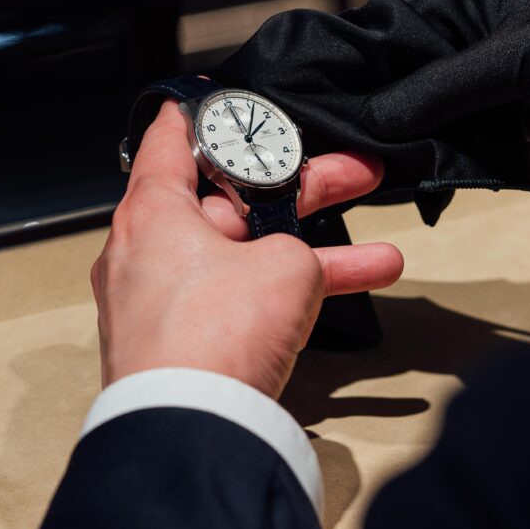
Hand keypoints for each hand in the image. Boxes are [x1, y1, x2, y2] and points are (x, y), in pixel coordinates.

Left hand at [91, 101, 403, 397]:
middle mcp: (148, 252)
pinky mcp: (187, 343)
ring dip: (315, 253)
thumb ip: (295, 250)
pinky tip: (359, 291)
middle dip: (301, 192)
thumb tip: (289, 267)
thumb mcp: (283, 267)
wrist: (194, 430)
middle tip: (351, 173)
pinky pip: (246, 301)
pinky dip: (293, 296)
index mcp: (152, 212)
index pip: (171, 140)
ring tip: (380, 252)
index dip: (206, 113)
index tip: (224, 98)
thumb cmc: (217, 334)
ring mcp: (166, 301)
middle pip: (230, 202)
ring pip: (248, 256)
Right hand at [217, 0, 529, 189]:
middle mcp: (494, 29)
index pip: (405, 23)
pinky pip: (469, 139)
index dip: (362, 60)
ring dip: (409, 141)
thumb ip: (443, 87)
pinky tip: (412, 181)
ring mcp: (511, 80)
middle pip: (416, 72)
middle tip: (331, 144)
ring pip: (439, 111)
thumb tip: (370, 121)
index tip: (316, 98)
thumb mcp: (525, 63)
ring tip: (361, 169)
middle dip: (381, 109)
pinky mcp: (529, 122)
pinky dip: (444, 161)